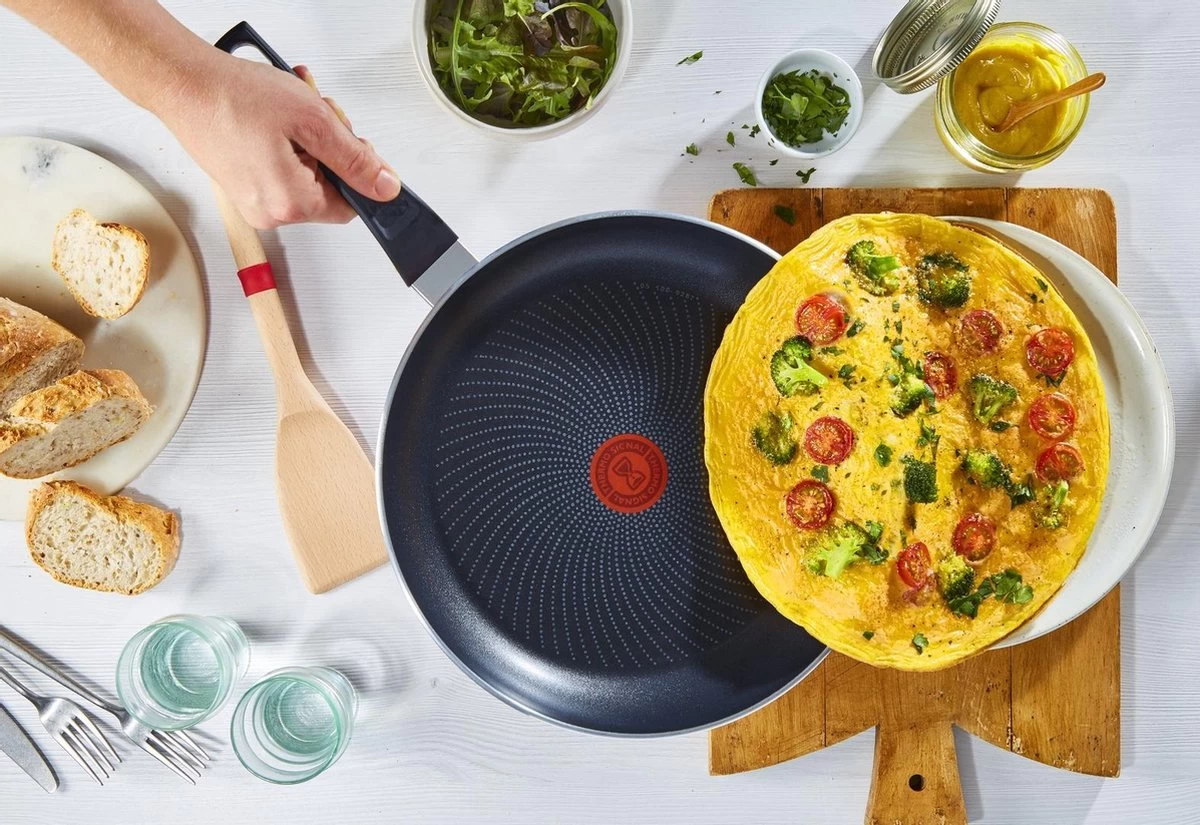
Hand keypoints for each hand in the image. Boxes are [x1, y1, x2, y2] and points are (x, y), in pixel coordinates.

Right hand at [157, 51, 399, 228]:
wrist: (180, 83)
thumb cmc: (234, 96)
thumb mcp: (313, 121)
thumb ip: (355, 159)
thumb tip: (385, 187)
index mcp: (291, 204)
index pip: (351, 206)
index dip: (359, 172)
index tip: (354, 144)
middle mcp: (271, 213)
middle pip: (329, 189)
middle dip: (331, 148)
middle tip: (318, 113)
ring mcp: (255, 202)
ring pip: (307, 175)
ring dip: (310, 139)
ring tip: (292, 109)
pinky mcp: (244, 187)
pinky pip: (282, 170)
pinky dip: (288, 142)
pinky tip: (277, 117)